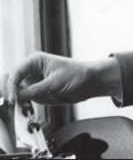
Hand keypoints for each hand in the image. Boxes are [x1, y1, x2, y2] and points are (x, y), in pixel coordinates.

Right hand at [0, 51, 121, 104]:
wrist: (90, 82)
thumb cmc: (77, 74)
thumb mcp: (55, 82)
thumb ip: (35, 90)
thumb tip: (17, 96)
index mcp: (34, 60)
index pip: (15, 74)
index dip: (11, 87)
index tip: (12, 100)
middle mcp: (30, 70)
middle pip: (10, 82)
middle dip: (8, 93)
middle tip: (10, 104)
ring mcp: (32, 82)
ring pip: (15, 93)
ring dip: (16, 101)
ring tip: (23, 106)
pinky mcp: (36, 92)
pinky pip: (24, 100)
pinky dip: (24, 105)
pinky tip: (28, 107)